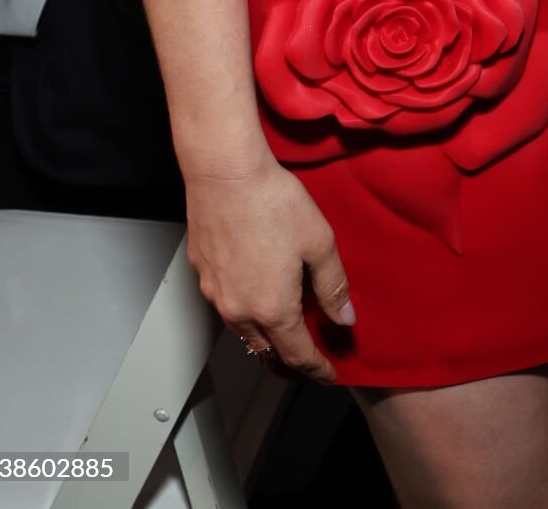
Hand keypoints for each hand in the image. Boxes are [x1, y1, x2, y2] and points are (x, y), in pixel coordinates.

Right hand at [184, 156, 355, 383]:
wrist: (225, 173)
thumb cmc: (273, 202)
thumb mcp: (319, 242)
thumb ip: (333, 285)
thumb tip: (344, 317)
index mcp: (272, 309)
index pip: (297, 355)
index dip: (316, 369)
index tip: (329, 374)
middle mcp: (239, 311)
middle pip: (267, 350)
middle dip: (290, 358)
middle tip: (310, 355)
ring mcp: (216, 294)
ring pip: (244, 330)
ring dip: (266, 335)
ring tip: (286, 326)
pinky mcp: (203, 274)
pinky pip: (227, 304)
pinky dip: (246, 310)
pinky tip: (257, 290)